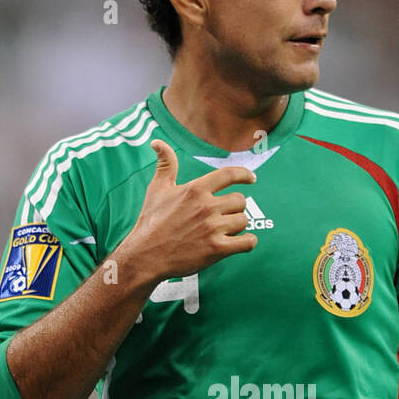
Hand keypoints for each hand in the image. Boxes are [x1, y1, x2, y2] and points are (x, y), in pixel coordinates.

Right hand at [124, 139, 257, 283]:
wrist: (146, 256)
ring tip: (224, 231)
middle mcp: (206, 206)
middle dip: (234, 208)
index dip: (244, 175)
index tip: (251, 179)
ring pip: (243, 220)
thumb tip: (157, 142)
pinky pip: (248, 242)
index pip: (229, 174)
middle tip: (222, 217)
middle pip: (239, 201)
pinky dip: (248, 242)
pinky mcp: (217, 249)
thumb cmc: (151, 222)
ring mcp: (213, 228)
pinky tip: (240, 243)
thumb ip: (165, 164)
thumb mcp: (157, 189)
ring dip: (237, 226)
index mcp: (195, 189)